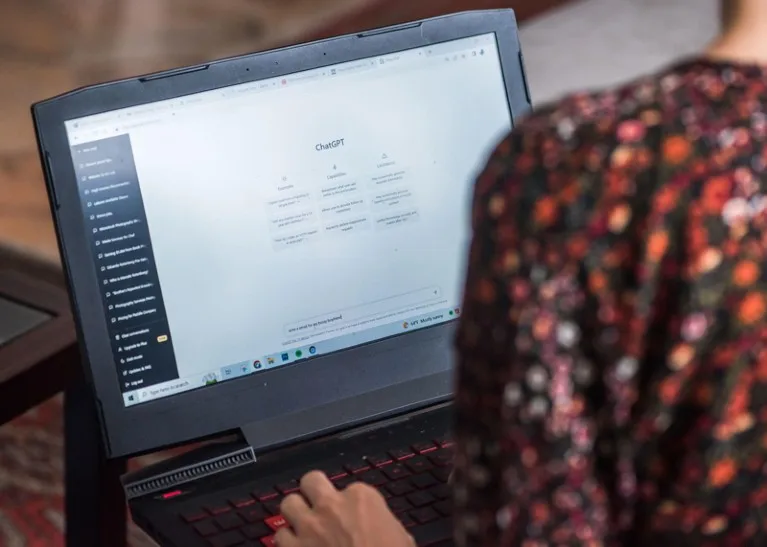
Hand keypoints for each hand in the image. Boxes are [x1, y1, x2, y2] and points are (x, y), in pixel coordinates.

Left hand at [275, 470, 414, 546]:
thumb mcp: (401, 539)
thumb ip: (384, 526)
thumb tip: (380, 531)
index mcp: (362, 498)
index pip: (350, 487)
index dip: (350, 504)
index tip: (353, 517)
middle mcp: (331, 505)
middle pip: (311, 481)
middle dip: (312, 492)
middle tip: (318, 506)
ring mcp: (309, 527)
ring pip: (288, 503)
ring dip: (295, 515)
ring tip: (303, 527)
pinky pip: (279, 536)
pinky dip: (287, 542)